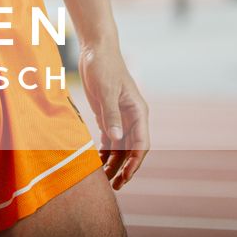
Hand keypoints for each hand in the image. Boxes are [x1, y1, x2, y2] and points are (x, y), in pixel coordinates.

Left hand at [77, 40, 148, 190]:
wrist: (96, 49)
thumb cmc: (104, 66)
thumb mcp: (107, 91)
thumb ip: (111, 115)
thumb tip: (116, 140)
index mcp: (138, 112)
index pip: (141, 144)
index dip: (134, 163)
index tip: (125, 177)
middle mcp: (132, 118)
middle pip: (131, 150)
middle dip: (124, 168)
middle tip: (114, 187)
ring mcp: (120, 117)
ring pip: (120, 147)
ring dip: (113, 163)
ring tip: (104, 180)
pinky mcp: (107, 114)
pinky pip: (109, 139)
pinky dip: (104, 152)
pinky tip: (97, 163)